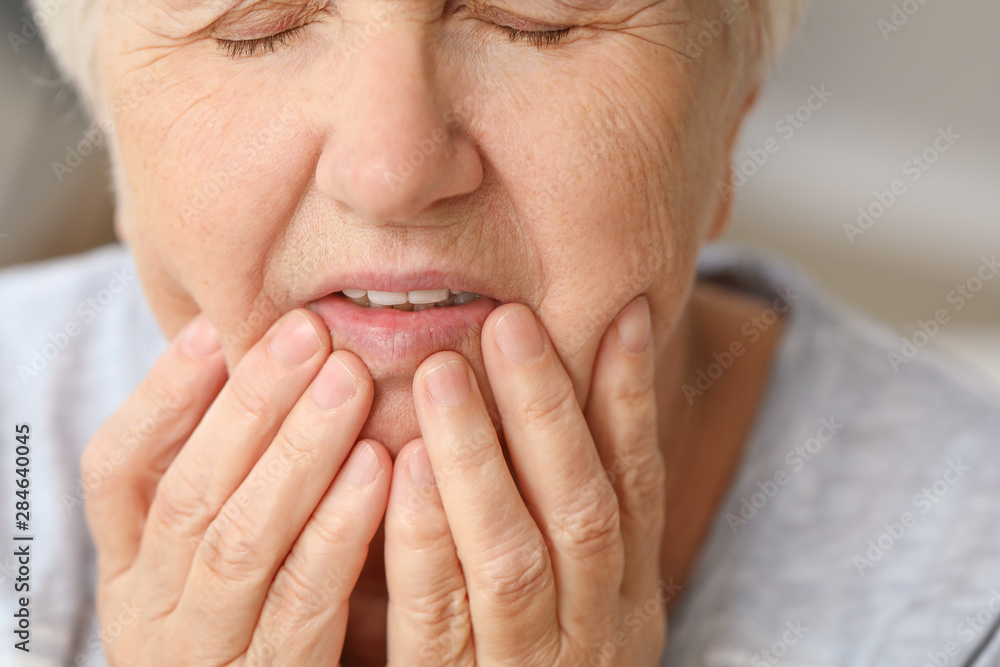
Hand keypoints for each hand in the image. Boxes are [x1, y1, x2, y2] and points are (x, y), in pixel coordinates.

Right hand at [82, 309, 390, 664]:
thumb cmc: (258, 618)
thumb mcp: (225, 546)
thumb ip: (236, 474)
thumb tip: (269, 359)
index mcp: (130, 567)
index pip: (117, 470)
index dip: (165, 395)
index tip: (219, 327)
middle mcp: (150, 611)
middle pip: (189, 496)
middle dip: (250, 408)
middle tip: (311, 335)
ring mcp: (203, 656)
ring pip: (240, 544)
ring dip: (296, 456)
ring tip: (347, 384)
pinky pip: (303, 604)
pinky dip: (338, 531)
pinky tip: (379, 470)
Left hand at [383, 296, 667, 665]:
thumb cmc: (535, 661)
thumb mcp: (577, 594)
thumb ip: (562, 509)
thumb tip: (562, 396)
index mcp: (628, 593)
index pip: (637, 483)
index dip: (629, 398)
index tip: (617, 312)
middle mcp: (597, 628)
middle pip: (581, 507)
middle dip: (547, 411)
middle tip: (507, 322)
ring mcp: (533, 666)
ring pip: (515, 556)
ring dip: (482, 460)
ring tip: (446, 374)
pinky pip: (440, 619)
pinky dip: (426, 541)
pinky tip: (402, 470)